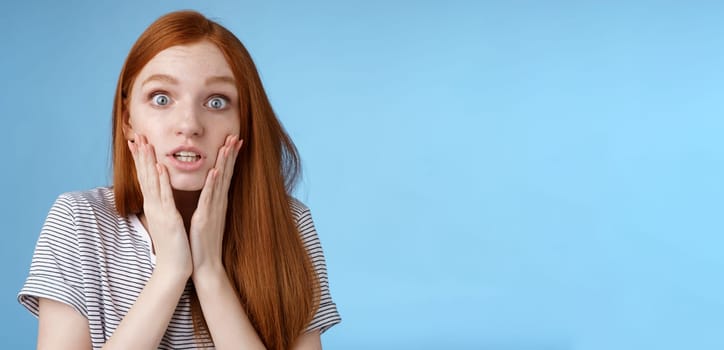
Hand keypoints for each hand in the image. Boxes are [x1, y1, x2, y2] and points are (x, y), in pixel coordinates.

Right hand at [128, 134, 192, 277]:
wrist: (174, 267)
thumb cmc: (172, 245)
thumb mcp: (166, 220)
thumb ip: (162, 207)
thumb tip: (159, 196)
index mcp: (155, 205)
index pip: (146, 177)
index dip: (142, 159)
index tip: (138, 141)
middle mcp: (154, 206)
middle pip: (145, 175)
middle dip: (141, 155)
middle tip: (136, 135)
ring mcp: (160, 211)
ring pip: (153, 182)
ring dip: (149, 162)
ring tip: (145, 144)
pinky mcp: (170, 219)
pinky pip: (165, 197)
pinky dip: (162, 182)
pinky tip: (161, 168)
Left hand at [188, 134, 242, 273]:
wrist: (205, 265)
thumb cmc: (204, 243)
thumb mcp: (208, 218)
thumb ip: (210, 204)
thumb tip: (211, 192)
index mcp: (218, 202)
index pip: (225, 174)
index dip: (230, 157)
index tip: (233, 140)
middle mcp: (219, 203)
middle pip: (226, 173)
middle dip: (230, 154)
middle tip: (235, 135)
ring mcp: (213, 210)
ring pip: (220, 181)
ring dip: (224, 162)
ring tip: (228, 145)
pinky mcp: (205, 218)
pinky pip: (209, 198)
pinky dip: (212, 184)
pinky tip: (215, 171)